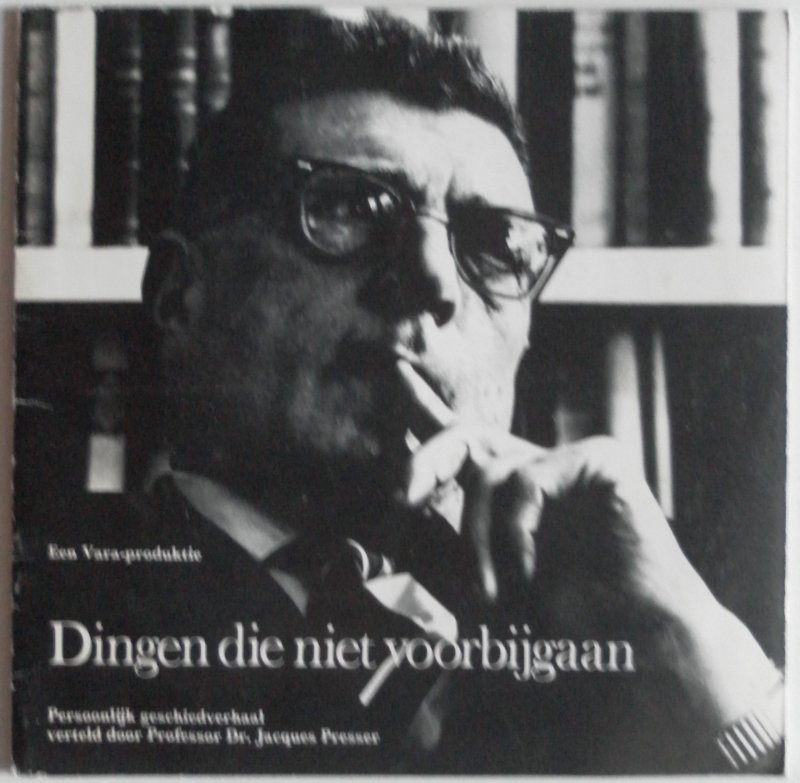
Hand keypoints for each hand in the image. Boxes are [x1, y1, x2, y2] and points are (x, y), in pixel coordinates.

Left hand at [394, 360, 780, 733]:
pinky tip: (529, 570)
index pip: (463, 437)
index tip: (395, 372)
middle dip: (424, 460)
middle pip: (465, 435)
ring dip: (476, 537)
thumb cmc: (569, 613)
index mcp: (512, 487)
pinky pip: (529, 481)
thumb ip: (451, 539)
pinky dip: (517, 532)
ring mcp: (570, 459)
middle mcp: (538, 465)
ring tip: (489, 593)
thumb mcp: (491, 574)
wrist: (640, 641)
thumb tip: (402, 505)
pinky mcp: (601, 460)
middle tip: (400, 497)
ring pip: (491, 470)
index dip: (426, 407)